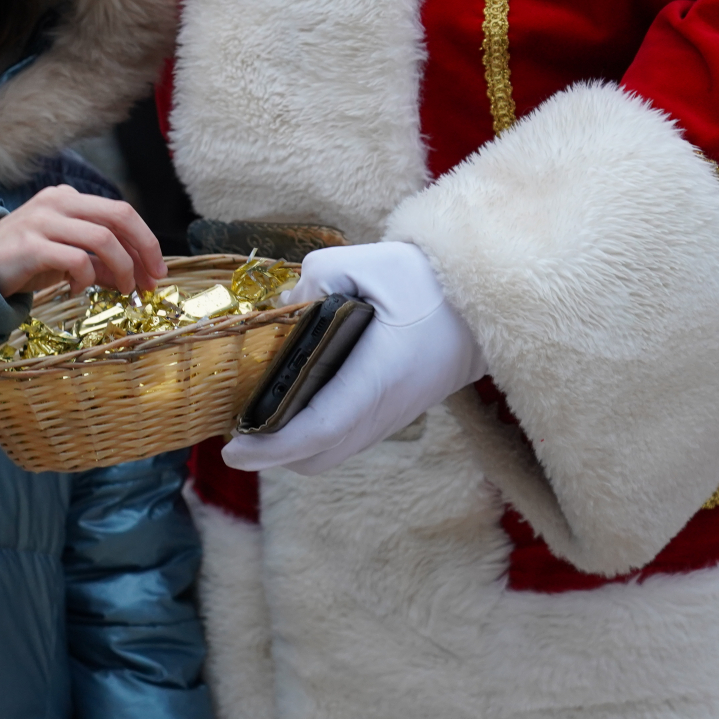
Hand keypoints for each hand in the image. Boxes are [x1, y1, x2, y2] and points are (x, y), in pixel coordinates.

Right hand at [0, 186, 165, 296]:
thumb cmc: (23, 260)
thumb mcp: (66, 255)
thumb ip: (99, 261)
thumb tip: (136, 277)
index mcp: (68, 198)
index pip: (121, 211)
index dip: (146, 241)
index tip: (157, 271)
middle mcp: (57, 201)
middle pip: (119, 215)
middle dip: (144, 249)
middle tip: (152, 280)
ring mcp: (43, 221)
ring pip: (103, 239)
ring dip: (122, 268)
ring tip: (121, 290)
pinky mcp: (31, 246)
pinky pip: (76, 260)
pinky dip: (86, 278)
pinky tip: (77, 290)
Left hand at [221, 241, 485, 474]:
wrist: (485, 305)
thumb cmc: (427, 281)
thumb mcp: (369, 261)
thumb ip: (317, 276)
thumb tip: (283, 307)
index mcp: (378, 376)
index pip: (318, 429)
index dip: (271, 447)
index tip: (233, 451)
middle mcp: (385, 410)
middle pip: (317, 456)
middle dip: (272, 452)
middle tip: (237, 425)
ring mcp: (392, 418)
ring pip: (330, 453)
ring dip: (291, 445)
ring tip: (257, 414)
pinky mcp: (393, 415)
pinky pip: (345, 440)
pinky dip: (312, 434)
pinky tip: (291, 403)